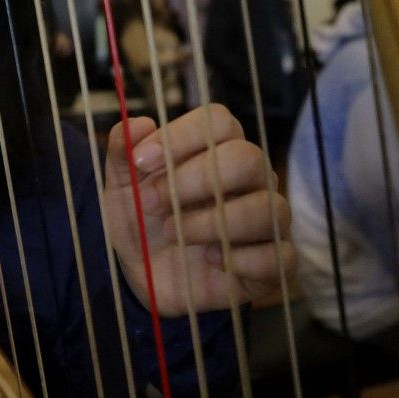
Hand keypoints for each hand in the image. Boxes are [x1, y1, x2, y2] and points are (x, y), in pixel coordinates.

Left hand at [103, 104, 293, 315]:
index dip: (180, 137)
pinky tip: (209, 260)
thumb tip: (137, 124)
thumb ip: (123, 151)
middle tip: (150, 203)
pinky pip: (277, 255)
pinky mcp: (276, 261)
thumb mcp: (121, 187)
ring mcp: (269, 219)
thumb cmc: (143, 220)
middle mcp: (253, 178)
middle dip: (192, 181)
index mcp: (219, 148)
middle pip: (246, 159)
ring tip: (172, 234)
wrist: (146, 276)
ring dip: (208, 223)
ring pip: (265, 207)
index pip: (219, 121)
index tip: (141, 161)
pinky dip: (238, 259)